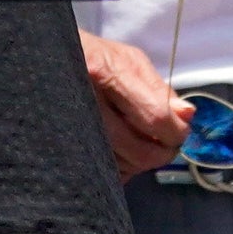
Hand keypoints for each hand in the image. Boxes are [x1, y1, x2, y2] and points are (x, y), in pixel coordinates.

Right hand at [80, 31, 191, 180]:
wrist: (46, 64)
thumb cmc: (90, 57)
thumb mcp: (128, 59)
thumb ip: (159, 90)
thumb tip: (186, 116)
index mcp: (103, 73)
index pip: (155, 118)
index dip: (176, 131)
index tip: (179, 130)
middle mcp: (85, 103)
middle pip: (141, 151)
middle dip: (162, 151)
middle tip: (164, 140)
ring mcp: (72, 131)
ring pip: (125, 167)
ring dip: (140, 159)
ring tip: (137, 138)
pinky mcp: (68, 152)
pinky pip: (107, 175)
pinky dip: (121, 168)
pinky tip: (119, 149)